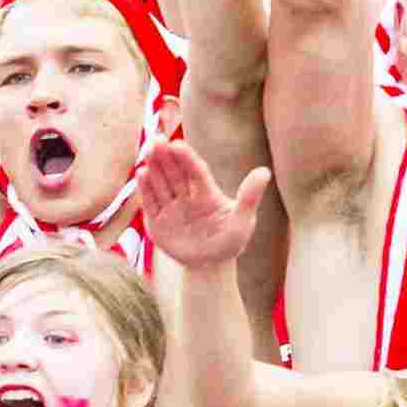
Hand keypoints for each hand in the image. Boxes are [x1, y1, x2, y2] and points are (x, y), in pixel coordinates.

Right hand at [138, 142, 272, 269]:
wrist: (209, 267)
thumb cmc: (230, 242)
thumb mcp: (243, 221)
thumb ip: (249, 197)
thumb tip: (264, 171)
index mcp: (206, 191)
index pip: (195, 170)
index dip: (186, 157)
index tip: (177, 144)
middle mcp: (186, 195)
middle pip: (174, 172)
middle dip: (165, 156)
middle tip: (157, 140)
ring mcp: (171, 207)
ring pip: (160, 183)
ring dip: (153, 167)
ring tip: (148, 152)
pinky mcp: (157, 221)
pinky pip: (150, 202)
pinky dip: (145, 189)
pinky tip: (141, 173)